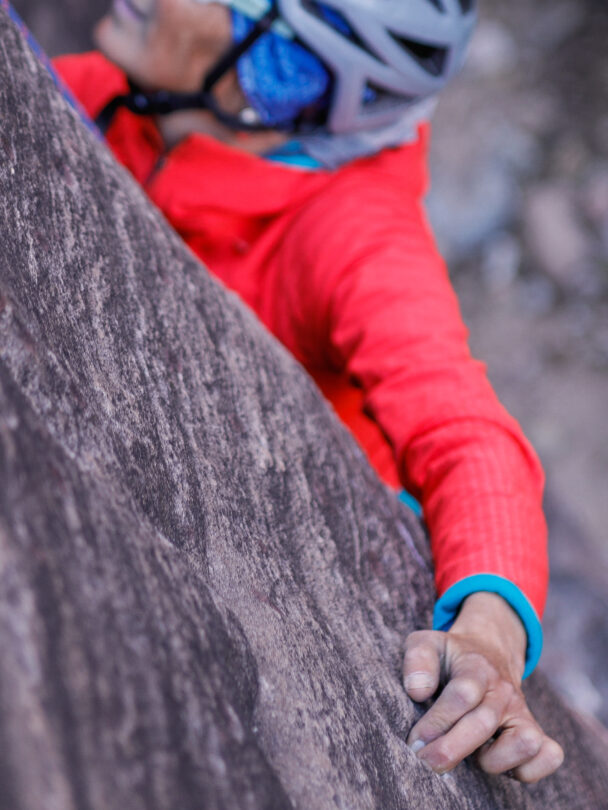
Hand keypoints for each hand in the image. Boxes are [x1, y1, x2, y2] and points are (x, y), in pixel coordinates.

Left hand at [403, 592, 563, 781]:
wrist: (488, 650)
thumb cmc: (451, 656)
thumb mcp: (426, 643)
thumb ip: (417, 660)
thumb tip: (417, 692)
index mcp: (476, 666)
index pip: (462, 695)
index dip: (436, 723)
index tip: (415, 741)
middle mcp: (504, 690)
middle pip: (484, 724)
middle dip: (450, 750)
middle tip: (426, 762)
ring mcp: (522, 711)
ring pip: (526, 742)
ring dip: (493, 760)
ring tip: (470, 757)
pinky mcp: (535, 731)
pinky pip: (549, 756)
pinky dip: (527, 769)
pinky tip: (498, 763)